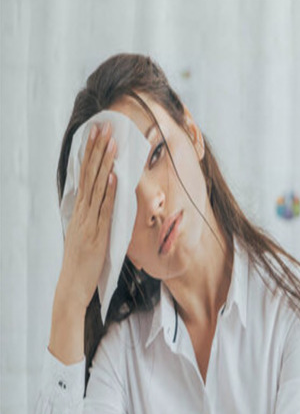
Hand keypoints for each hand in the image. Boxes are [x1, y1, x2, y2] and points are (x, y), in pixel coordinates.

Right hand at [60, 121, 117, 310]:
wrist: (73, 286)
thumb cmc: (82, 263)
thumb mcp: (87, 235)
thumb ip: (94, 219)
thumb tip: (105, 204)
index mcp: (80, 211)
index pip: (86, 176)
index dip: (91, 155)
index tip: (97, 134)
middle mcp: (83, 212)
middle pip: (90, 175)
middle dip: (97, 150)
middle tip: (104, 127)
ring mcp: (89, 222)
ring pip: (97, 187)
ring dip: (105, 163)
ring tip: (112, 142)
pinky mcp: (97, 233)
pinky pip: (104, 209)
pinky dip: (109, 192)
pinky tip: (114, 176)